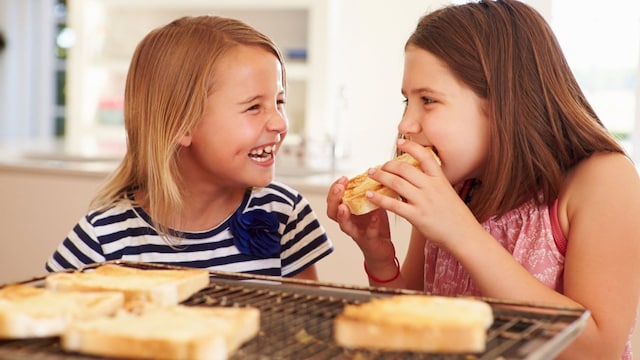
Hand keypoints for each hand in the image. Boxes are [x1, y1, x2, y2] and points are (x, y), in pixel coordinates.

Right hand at [326, 176, 395, 262]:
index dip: (335, 189)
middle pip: (332, 211)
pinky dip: (371, 225)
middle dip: (334, 198)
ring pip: (344, 225)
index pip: (333, 199)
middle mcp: (347, 222)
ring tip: (344, 206)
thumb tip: (375, 171)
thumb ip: (369, 192)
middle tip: (339, 188)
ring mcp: (356, 232)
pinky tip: (375, 217)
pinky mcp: (369, 241)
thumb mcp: (371, 204)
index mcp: (346, 211)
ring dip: (343, 215)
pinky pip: (368, 234)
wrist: (383, 249)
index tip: (343, 178)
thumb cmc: (375, 225)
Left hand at [365, 139, 482, 252]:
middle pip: (404, 169)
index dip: (410, 146)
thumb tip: (416, 179)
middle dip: (388, 165)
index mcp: (440, 179)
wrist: (465, 235)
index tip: (400, 141)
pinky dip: (379, 199)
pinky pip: (393, 204)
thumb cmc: (457, 217)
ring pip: (396, 183)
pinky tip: (370, 196)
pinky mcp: (417, 216)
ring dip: (380, 177)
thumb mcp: (448, 193)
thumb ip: (432, 185)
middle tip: (378, 166)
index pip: (424, 156)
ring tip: (371, 174)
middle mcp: (431, 187)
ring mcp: (423, 201)